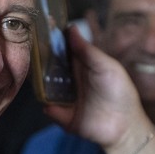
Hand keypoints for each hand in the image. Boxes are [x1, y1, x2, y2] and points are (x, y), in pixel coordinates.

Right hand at [45, 27, 149, 149]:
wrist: (125, 125)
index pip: (61, 50)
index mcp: (80, 65)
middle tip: (29, 54)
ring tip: (35, 77)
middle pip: (48, 68)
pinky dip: (48, 107)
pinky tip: (51, 105)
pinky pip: (49, 109)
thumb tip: (71, 28)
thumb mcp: (106, 66)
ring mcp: (65, 97)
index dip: (50, 42)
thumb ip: (87, 50)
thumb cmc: (120, 92)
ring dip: (39, 83)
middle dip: (39, 61)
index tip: (37, 30)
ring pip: (44, 87)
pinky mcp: (63, 115)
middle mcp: (70, 79)